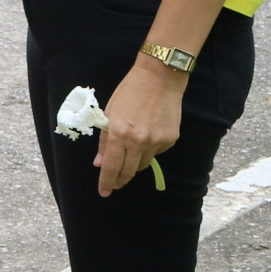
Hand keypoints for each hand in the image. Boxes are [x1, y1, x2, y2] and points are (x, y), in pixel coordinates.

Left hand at [96, 55, 184, 197]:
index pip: (112, 167)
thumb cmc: (129, 93)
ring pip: (142, 164)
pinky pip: (155, 154)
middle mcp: (139, 141)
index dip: (107, 182)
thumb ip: (105, 141)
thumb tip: (100, 163)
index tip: (104, 192)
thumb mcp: (109, 114)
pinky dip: (147, 151)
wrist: (159, 79)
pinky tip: (146, 138)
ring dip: (133, 164)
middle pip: (129, 171)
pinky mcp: (170, 140)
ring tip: (128, 156)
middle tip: (115, 184)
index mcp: (119, 133)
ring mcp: (157, 142)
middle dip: (120, 180)